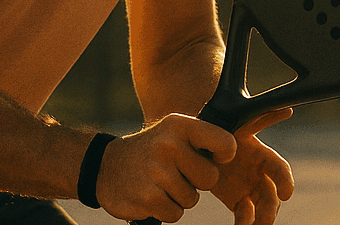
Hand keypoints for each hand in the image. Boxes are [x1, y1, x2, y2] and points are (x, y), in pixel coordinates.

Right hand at [94, 113, 237, 222]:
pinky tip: (150, 194)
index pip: (224, 142)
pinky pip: (175, 214)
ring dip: (178, 197)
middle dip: (197, 182)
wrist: (106, 166)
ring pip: (192, 199)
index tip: (216, 156)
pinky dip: (165, 209)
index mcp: (178, 126)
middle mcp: (168, 146)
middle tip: (177, 172)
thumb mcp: (172, 133)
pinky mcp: (147, 198)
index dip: (225, 154)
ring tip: (160, 182)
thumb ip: (202, 139)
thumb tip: (234, 151)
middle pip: (210, 178)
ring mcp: (157, 173)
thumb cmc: (151, 150)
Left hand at [211, 108, 294, 224]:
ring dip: (262, 218)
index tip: (287, 194)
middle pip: (272, 193)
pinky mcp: (239, 202)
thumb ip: (258, 119)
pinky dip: (245, 222)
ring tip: (256, 224)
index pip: (280, 169)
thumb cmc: (217, 132)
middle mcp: (259, 173)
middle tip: (266, 218)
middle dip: (272, 206)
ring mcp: (250, 189)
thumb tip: (287, 109)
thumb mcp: (231, 125)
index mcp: (261, 155)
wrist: (197, 147)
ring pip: (263, 208)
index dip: (285, 181)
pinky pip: (246, 216)